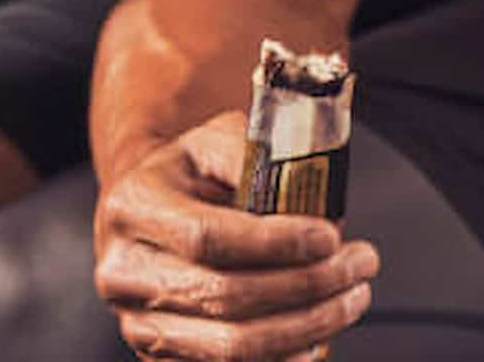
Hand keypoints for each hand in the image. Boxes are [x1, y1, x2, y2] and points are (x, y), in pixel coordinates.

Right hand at [93, 110, 378, 360]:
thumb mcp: (212, 143)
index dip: (274, 243)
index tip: (330, 236)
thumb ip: (252, 161)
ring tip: (353, 297)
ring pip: (233, 347)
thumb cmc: (189, 174)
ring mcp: (138, 326)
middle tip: (360, 265)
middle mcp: (123, 273)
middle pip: (225, 296)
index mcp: (131, 207)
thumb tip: (312, 206)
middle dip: (306, 286)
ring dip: (307, 327)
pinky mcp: (161, 361)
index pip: (207, 236)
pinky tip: (321, 333)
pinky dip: (286, 359)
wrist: (146, 211)